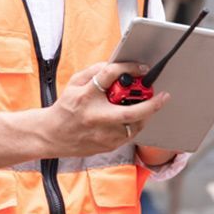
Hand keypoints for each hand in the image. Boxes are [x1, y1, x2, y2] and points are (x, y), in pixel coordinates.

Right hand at [42, 61, 168, 156]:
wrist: (51, 135)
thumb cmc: (65, 107)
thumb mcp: (74, 83)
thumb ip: (95, 71)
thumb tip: (117, 66)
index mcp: (85, 97)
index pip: (109, 76)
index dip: (127, 69)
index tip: (141, 67)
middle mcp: (95, 117)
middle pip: (129, 113)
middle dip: (150, 104)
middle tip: (163, 95)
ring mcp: (102, 135)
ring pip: (134, 126)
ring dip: (145, 114)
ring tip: (147, 104)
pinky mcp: (107, 146)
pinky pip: (129, 135)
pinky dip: (136, 124)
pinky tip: (136, 116)